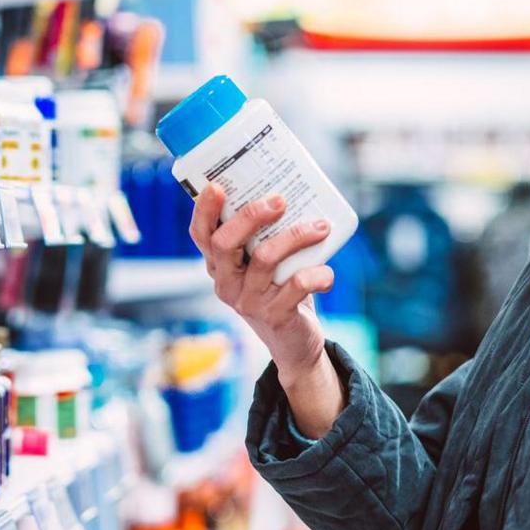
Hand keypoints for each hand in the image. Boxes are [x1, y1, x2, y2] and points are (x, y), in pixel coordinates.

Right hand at [189, 185, 336, 376]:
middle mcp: (227, 283)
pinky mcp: (274, 315)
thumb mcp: (264, 264)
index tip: (217, 187)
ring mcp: (248, 301)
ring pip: (265, 258)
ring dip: (296, 236)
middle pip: (225, 243)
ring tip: (320, 227)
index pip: (201, 235)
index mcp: (219, 265)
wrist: (293, 342)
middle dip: (251, 216)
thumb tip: (290, 191)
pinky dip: (318, 274)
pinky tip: (328, 273)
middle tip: (279, 200)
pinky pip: (297, 285)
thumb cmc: (279, 289)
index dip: (204, 210)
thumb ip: (266, 236)